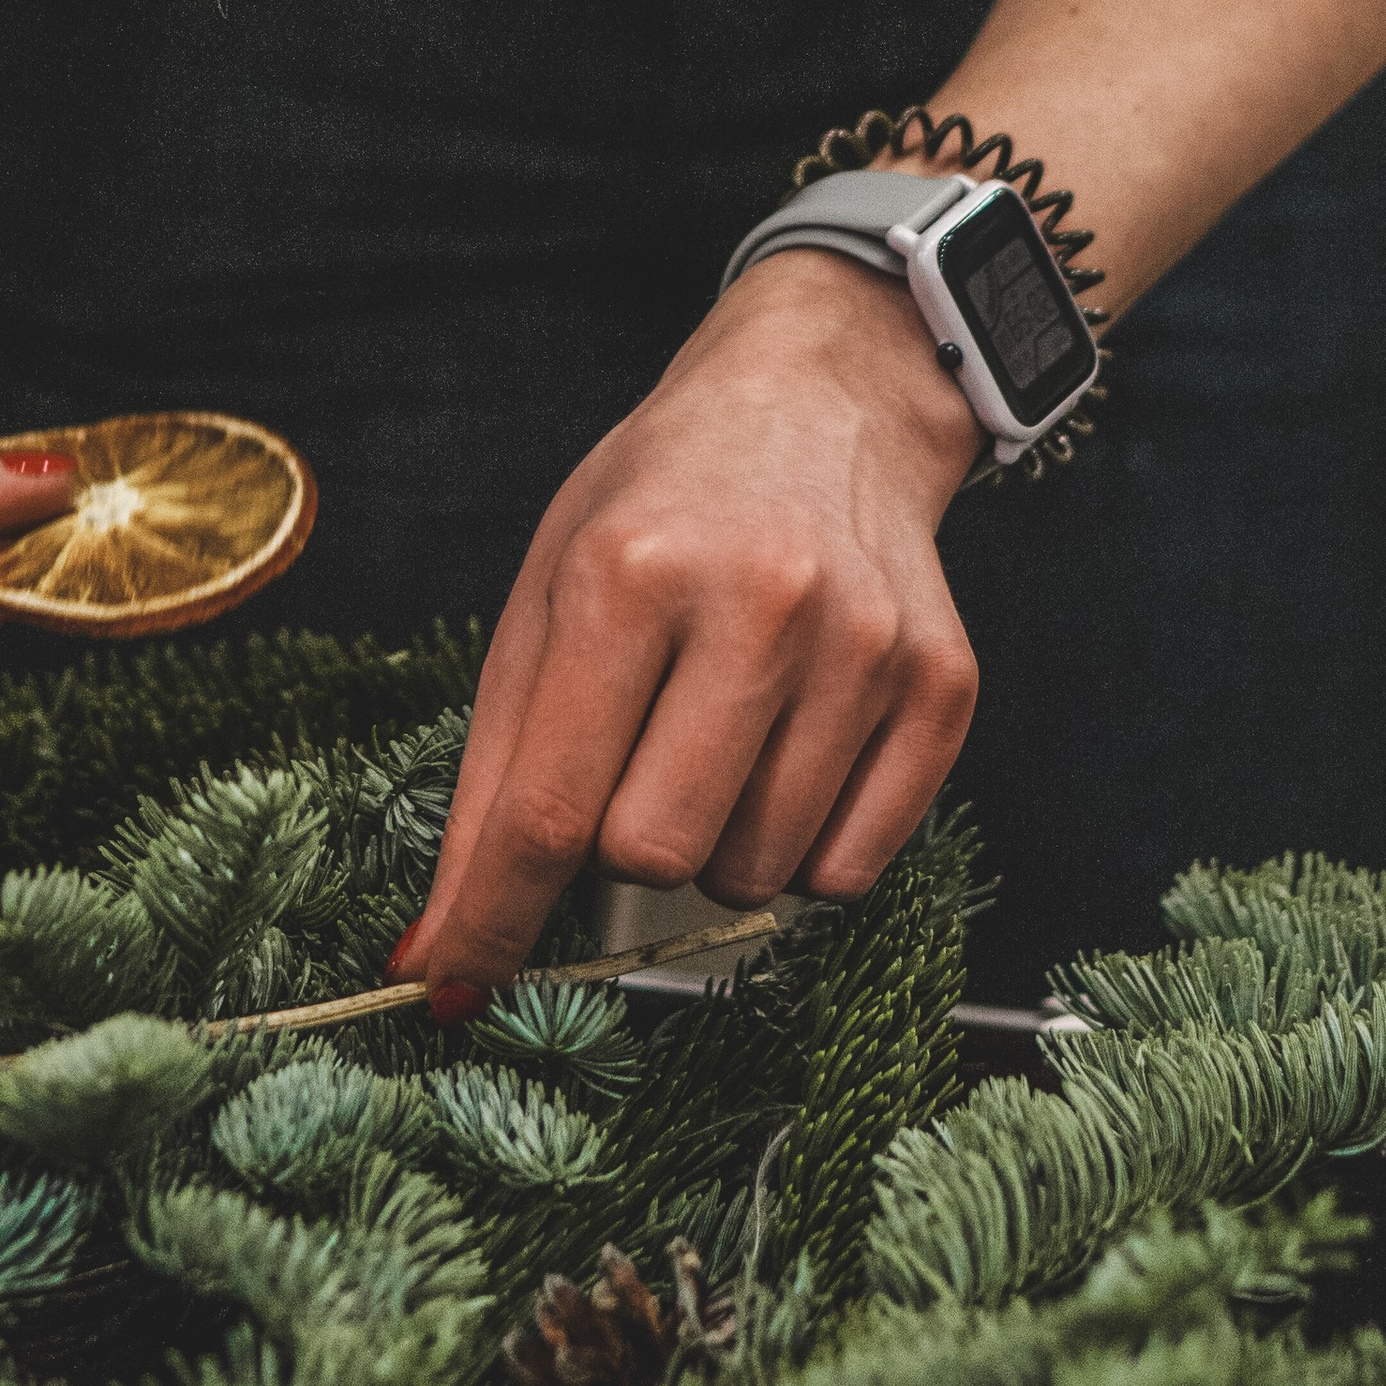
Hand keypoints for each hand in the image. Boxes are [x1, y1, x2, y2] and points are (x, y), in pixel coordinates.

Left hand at [412, 253, 985, 1000]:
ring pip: (756, 875)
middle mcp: (759, 603)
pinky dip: (803, 847)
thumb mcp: (545, 597)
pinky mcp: (943, 684)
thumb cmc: (665, 505)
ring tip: (718, 737)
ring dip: (715, 845)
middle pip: (653, 854)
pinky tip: (790, 752)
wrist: (821, 405)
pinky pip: (851, 870)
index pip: (548, 809)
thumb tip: (442, 949)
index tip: (452, 980)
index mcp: (630, 572)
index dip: (492, 919)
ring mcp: (864, 646)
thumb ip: (494, 776)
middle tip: (632, 762)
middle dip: (619, 846)